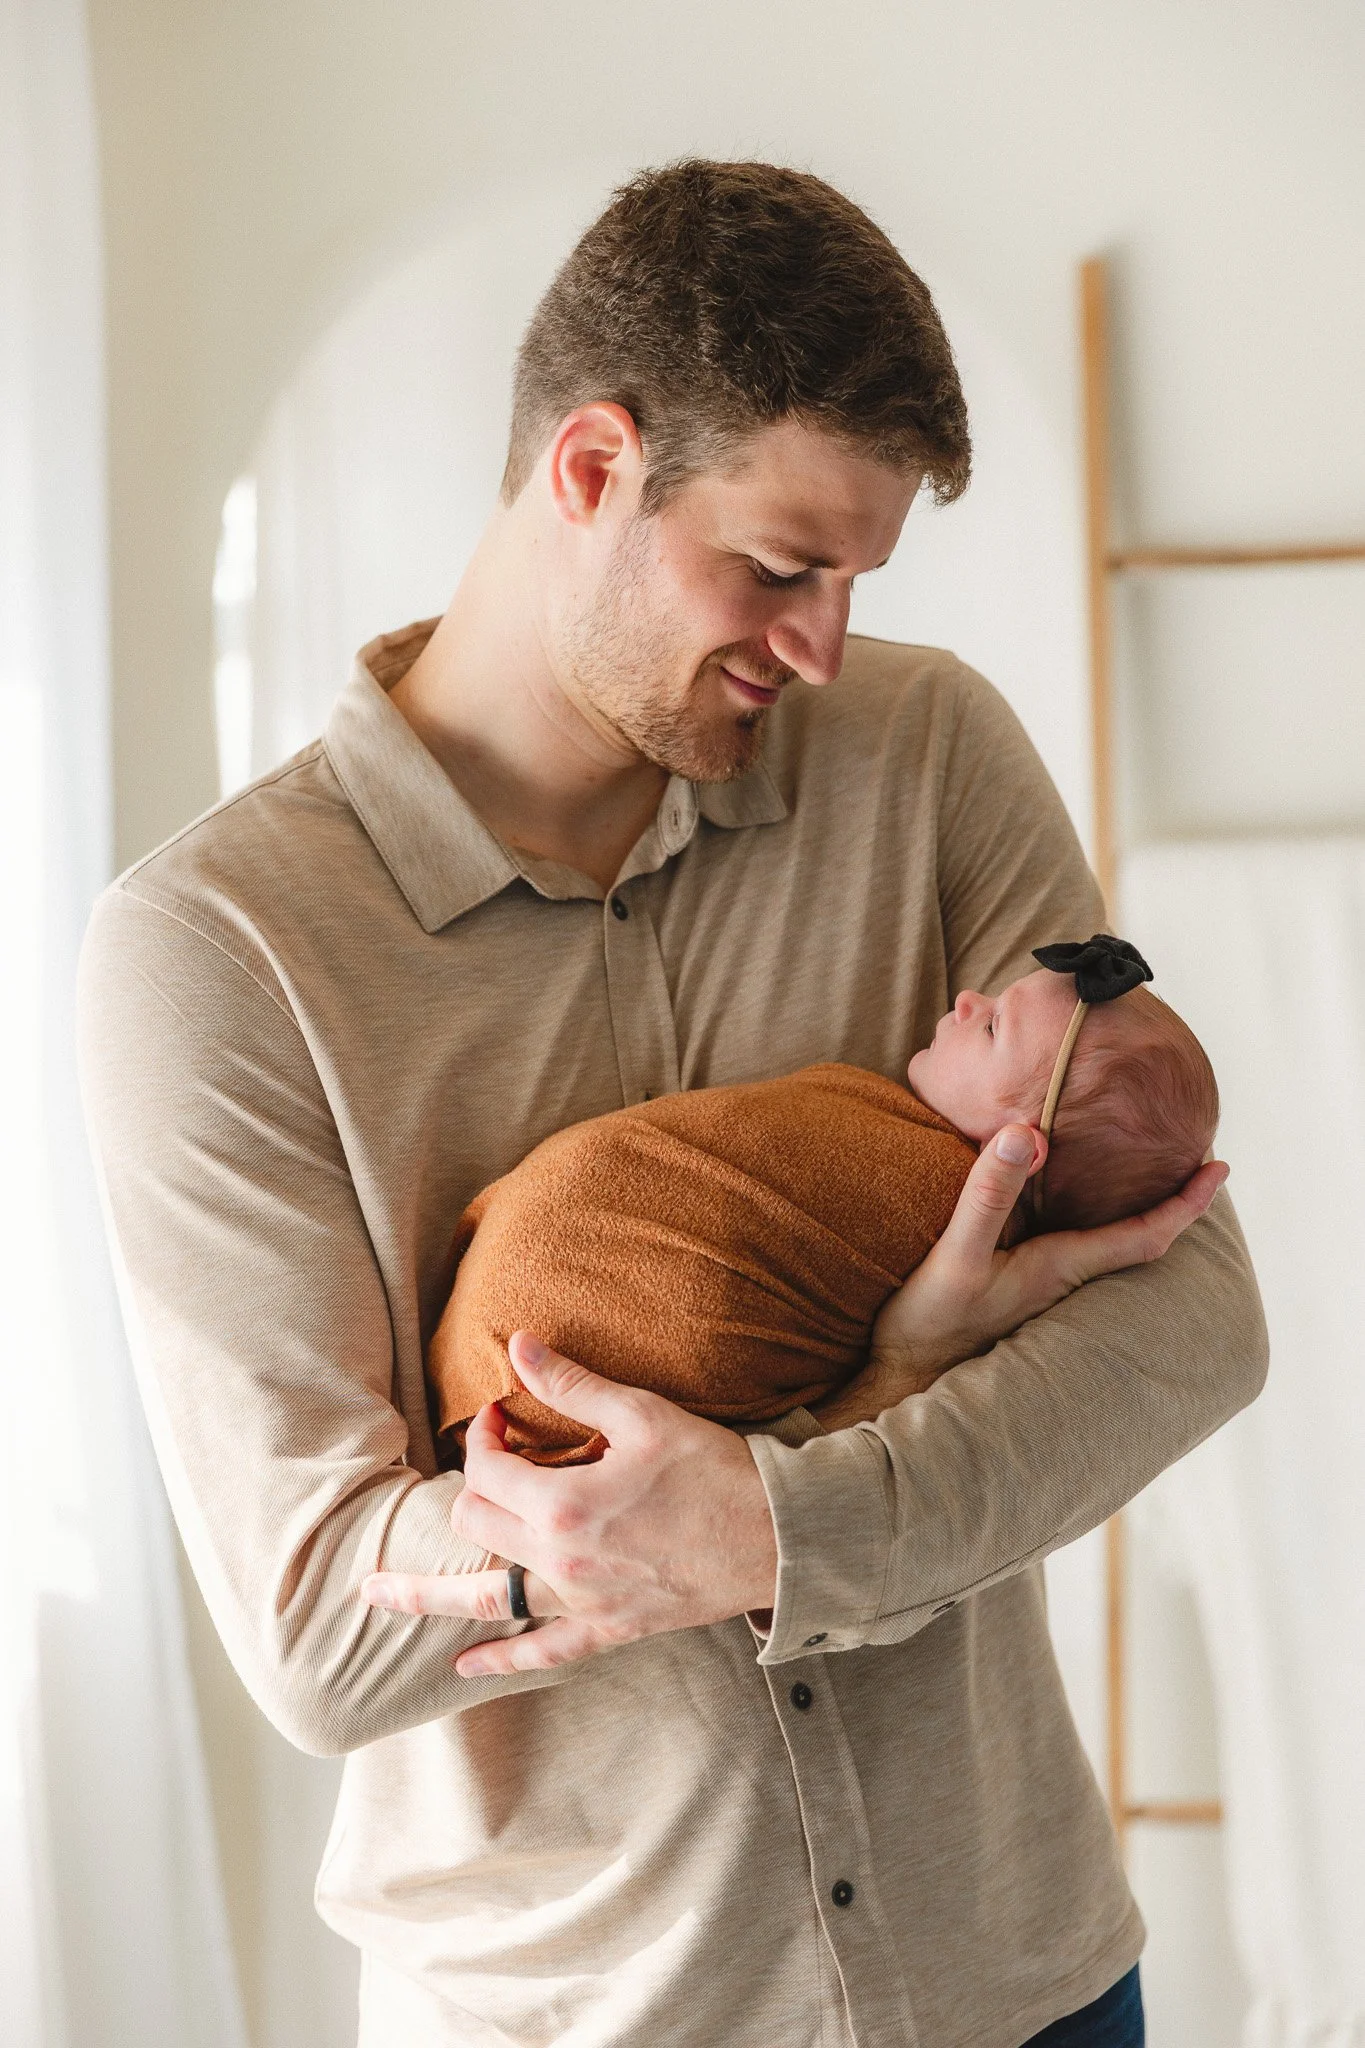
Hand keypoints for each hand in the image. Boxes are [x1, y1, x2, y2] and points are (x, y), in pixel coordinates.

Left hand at [361, 1332, 778, 1675]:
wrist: (777, 1537)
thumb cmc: (714, 1469)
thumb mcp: (641, 1414)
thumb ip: (572, 1384)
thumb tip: (518, 1345)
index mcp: (563, 1505)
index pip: (488, 1470)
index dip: (484, 1436)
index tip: (501, 1413)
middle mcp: (560, 1562)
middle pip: (477, 1526)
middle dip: (474, 1487)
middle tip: (497, 1459)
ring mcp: (582, 1601)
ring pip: (487, 1600)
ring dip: (426, 1597)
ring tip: (375, 1594)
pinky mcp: (609, 1628)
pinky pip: (544, 1653)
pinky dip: (500, 1664)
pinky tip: (464, 1668)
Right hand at [862, 1124, 1228, 1395]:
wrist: (903, 1381)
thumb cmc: (930, 1326)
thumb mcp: (956, 1254)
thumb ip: (990, 1193)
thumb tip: (1030, 1133)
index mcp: (1061, 1268)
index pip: (1146, 1234)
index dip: (1187, 1202)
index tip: (1219, 1167)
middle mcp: (1063, 1282)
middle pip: (1139, 1240)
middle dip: (1175, 1203)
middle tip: (1200, 1161)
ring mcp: (1043, 1292)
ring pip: (1110, 1248)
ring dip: (1138, 1213)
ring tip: (1152, 1174)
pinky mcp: (1019, 1292)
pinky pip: (1077, 1251)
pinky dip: (1097, 1221)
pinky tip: (1077, 1205)